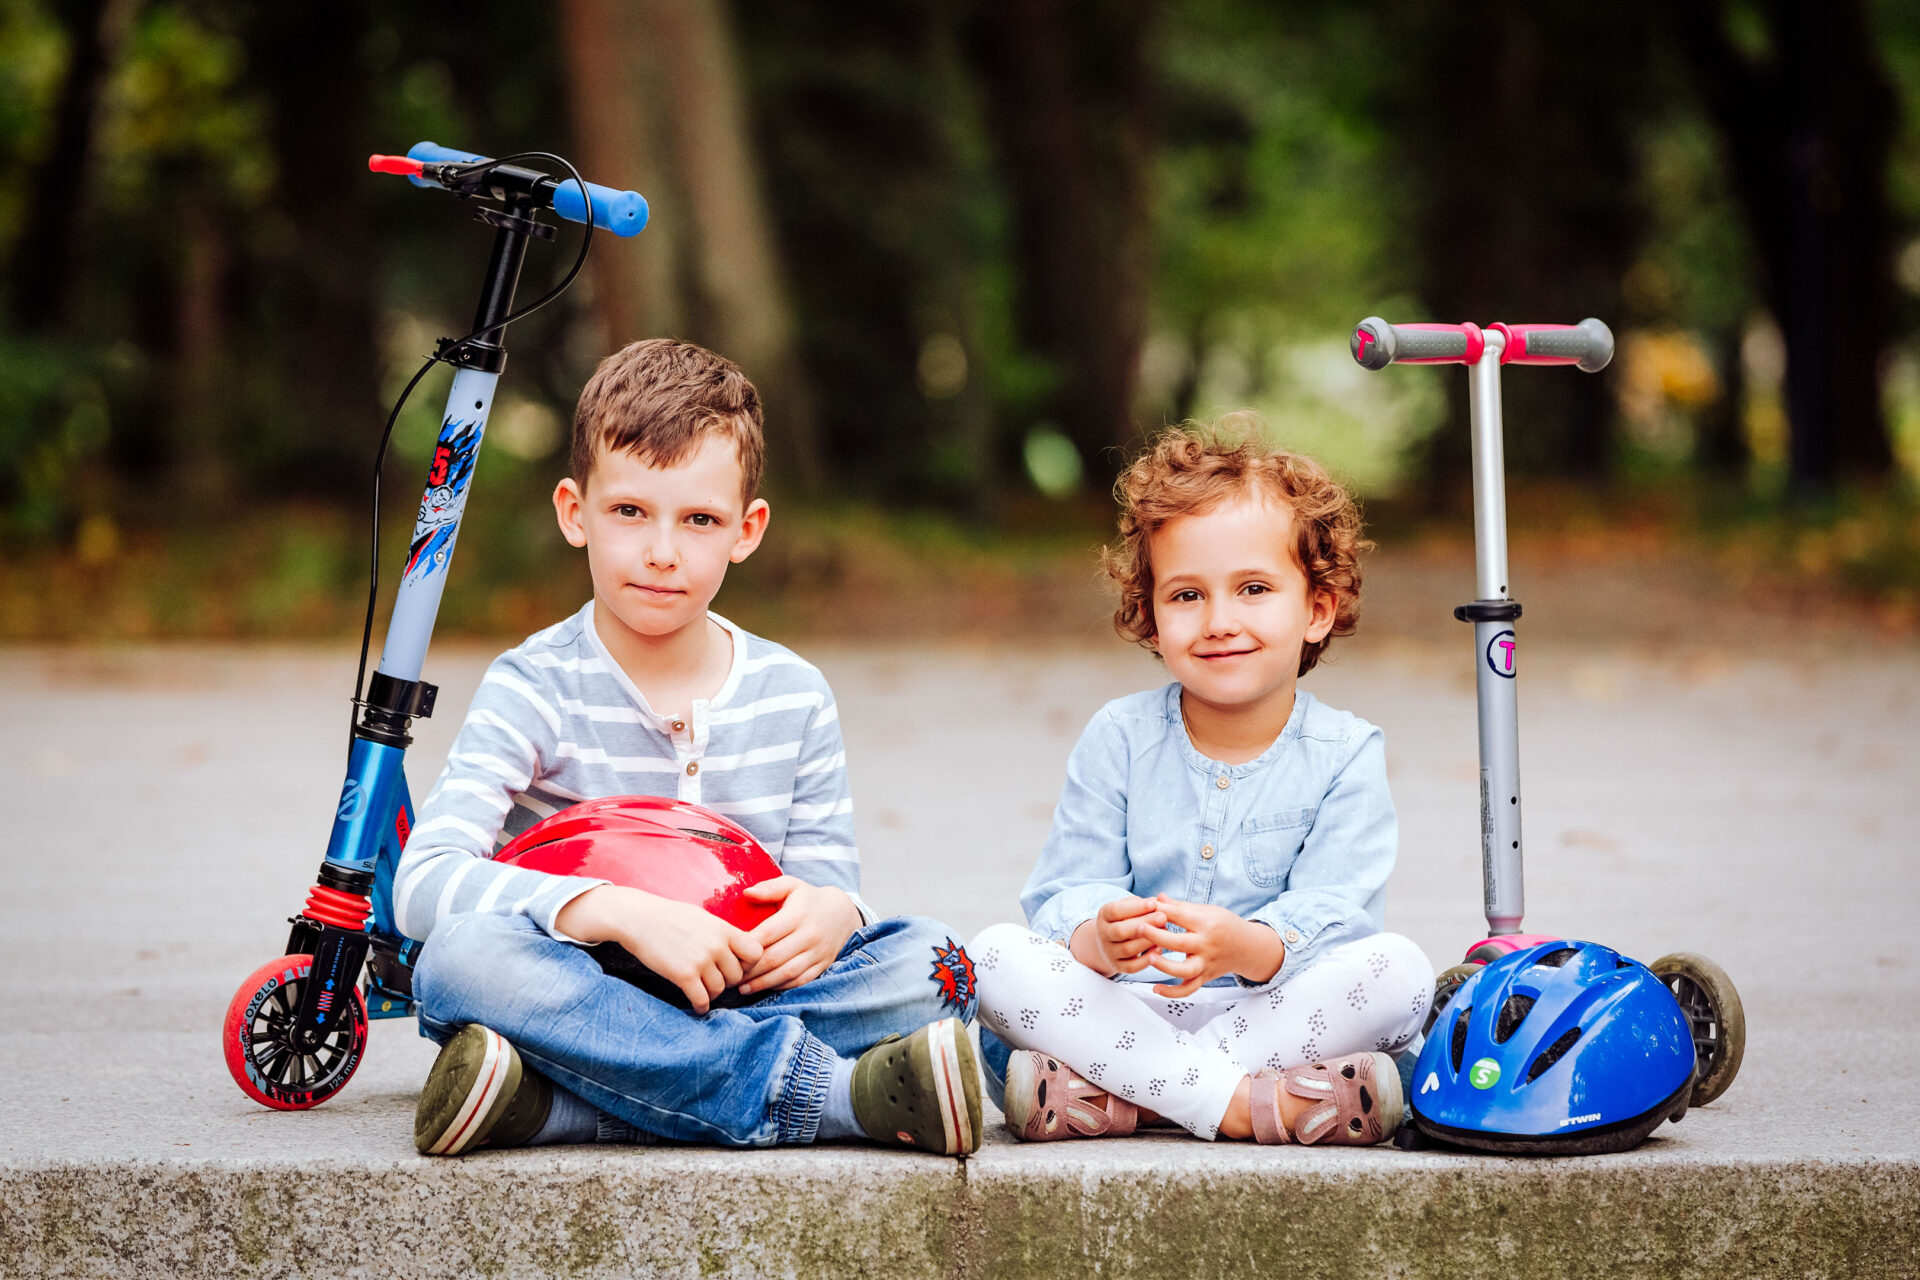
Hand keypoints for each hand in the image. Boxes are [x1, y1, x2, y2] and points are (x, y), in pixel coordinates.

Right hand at [554, 884, 762, 1014]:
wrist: (638, 918)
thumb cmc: (668, 916)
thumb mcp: (702, 917)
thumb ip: (721, 933)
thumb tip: (737, 947)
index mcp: (723, 929)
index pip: (755, 952)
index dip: (749, 963)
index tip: (738, 965)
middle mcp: (716, 945)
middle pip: (737, 975)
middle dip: (728, 980)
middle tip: (716, 979)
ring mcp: (700, 960)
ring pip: (720, 989)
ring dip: (713, 992)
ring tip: (704, 989)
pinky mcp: (683, 975)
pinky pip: (702, 999)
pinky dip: (701, 1006)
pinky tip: (698, 1006)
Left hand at [737, 877, 862, 994]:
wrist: (843, 913)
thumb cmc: (809, 899)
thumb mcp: (792, 885)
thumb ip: (769, 888)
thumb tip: (746, 893)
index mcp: (798, 915)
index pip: (767, 934)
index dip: (746, 946)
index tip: (729, 952)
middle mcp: (809, 936)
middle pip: (774, 958)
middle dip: (749, 970)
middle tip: (730, 974)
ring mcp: (817, 953)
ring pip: (786, 974)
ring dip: (762, 983)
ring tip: (742, 987)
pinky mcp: (822, 966)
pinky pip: (800, 981)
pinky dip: (780, 987)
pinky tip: (764, 988)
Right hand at [1069, 896, 1169, 976]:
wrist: (1111, 942)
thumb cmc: (1126, 919)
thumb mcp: (1129, 907)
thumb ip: (1142, 904)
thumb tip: (1160, 900)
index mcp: (1104, 916)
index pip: (1115, 911)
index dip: (1134, 907)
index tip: (1153, 903)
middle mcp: (1103, 934)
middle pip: (1120, 931)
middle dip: (1143, 924)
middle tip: (1163, 918)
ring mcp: (1109, 952)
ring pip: (1127, 949)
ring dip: (1147, 941)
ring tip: (1164, 932)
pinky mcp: (1118, 966)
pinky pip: (1131, 967)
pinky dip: (1145, 961)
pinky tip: (1159, 950)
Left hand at [1137, 895, 1283, 996]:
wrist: (1248, 948)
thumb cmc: (1224, 925)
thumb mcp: (1207, 910)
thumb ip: (1181, 907)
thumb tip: (1157, 898)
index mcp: (1206, 924)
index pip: (1180, 916)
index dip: (1160, 910)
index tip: (1144, 906)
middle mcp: (1207, 945)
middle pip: (1179, 943)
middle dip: (1156, 936)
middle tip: (1138, 928)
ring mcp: (1206, 964)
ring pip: (1185, 971)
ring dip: (1165, 966)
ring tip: (1149, 958)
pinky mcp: (1205, 977)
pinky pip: (1189, 989)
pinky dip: (1173, 993)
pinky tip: (1156, 989)